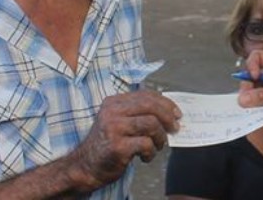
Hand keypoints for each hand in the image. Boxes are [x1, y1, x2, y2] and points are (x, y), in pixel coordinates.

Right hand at [65, 90, 180, 190]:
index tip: (177, 113)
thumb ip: (137, 114)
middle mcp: (112, 112)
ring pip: (152, 124)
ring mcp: (113, 128)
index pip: (146, 95)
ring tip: (158, 146)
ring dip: (161, 137)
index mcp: (113, 102)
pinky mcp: (117, 146)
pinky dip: (151, 152)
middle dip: (168, 117)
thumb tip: (169, 113)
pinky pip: (146, 144)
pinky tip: (145, 157)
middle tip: (175, 128)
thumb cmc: (106, 145)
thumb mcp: (118, 122)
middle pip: (151, 106)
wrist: (85, 166)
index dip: (166, 103)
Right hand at [237, 49, 262, 132]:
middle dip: (246, 86)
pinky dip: (251, 110)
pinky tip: (253, 116)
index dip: (252, 65)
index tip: (254, 77)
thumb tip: (243, 98)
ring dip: (247, 100)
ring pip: (250, 92)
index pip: (257, 57)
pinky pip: (254, 106)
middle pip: (249, 76)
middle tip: (246, 99)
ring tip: (249, 109)